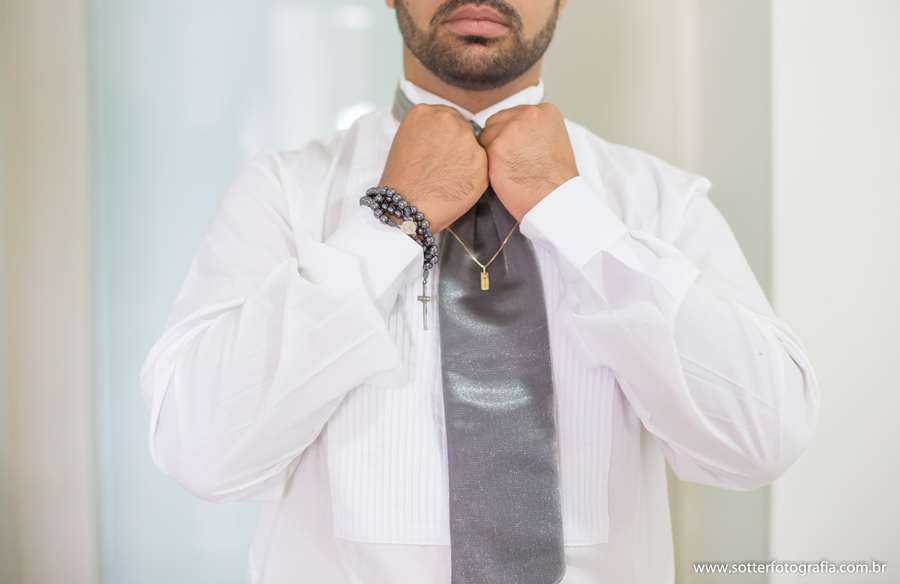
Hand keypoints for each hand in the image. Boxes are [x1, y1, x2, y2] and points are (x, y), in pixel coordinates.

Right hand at [380, 104, 488, 232]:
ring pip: (474, 146)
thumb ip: (429, 130)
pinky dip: (474, 175)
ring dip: (467, 159)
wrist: (406, 206)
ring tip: (449, 177)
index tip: (442, 148)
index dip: (446, 135)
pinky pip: (482, 165)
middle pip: (463, 127)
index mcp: (425, 112)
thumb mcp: (407, 140)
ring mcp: (465, 139)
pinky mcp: (480, 160)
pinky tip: (457, 185)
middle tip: (445, 166)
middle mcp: (446, 119)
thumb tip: (447, 133)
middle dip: (458, 145)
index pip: (448, 116)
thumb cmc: (403, 179)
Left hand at [477, 104, 578, 220]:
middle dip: (498, 140)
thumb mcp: (553, 139)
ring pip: (486, 136)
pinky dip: (487, 165)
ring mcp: (511, 129)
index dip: (510, 134)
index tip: (516, 148)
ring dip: (491, 153)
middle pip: (496, 122)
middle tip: (510, 160)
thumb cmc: (555, 178)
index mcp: (544, 111)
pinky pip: (480, 152)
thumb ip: (533, 128)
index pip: (512, 115)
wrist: (554, 199)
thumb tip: (511, 127)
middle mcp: (528, 114)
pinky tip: (501, 174)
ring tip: (507, 169)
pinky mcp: (497, 146)